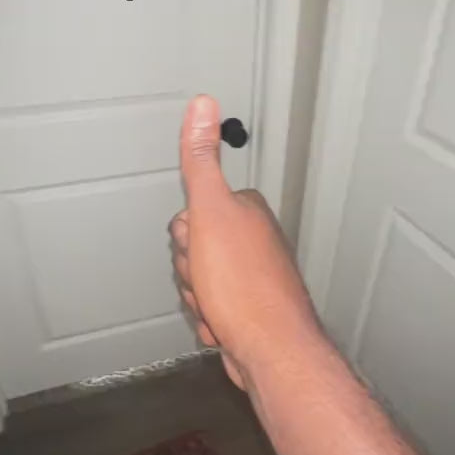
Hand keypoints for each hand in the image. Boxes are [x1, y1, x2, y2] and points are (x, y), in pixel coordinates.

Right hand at [169, 95, 320, 387]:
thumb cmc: (241, 285)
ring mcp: (252, 276)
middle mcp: (254, 240)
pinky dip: (210, 321)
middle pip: (191, 249)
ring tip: (217, 306)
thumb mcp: (210, 213)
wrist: (269, 351)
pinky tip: (223, 326)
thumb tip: (204, 103)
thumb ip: (201, 160)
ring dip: (198, 299)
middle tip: (208, 280)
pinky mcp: (248, 309)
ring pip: (197, 282)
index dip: (185, 235)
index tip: (197, 246)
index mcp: (247, 211)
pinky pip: (210, 310)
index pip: (191, 212)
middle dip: (190, 272)